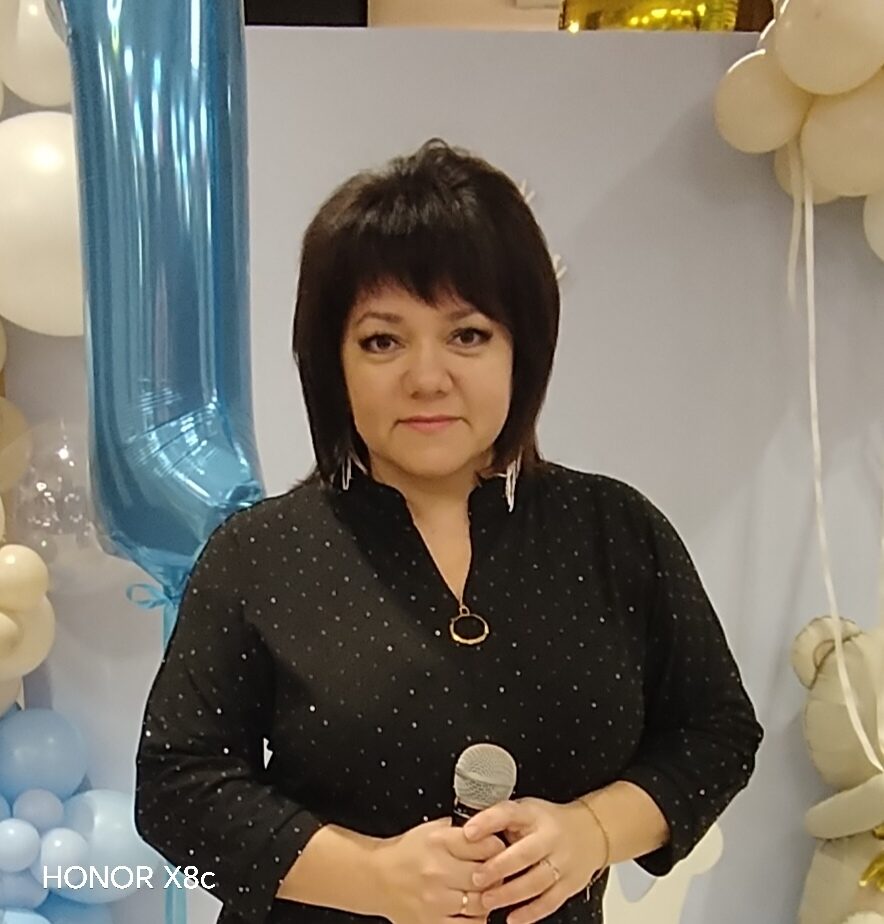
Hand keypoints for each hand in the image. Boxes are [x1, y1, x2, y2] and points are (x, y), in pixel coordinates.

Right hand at [373, 817, 507, 923]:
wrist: (378, 878)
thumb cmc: (406, 853)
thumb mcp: (430, 829)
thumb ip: (459, 829)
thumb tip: (490, 827)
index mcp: (438, 842)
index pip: (485, 844)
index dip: (497, 847)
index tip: (497, 849)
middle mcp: (437, 870)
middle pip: (485, 875)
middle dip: (496, 874)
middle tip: (496, 872)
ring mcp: (435, 900)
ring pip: (481, 903)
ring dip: (488, 898)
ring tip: (484, 891)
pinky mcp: (432, 923)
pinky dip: (477, 919)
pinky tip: (473, 910)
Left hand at [462, 798, 606, 923]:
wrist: (590, 831)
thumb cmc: (546, 822)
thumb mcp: (524, 810)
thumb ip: (499, 821)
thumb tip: (465, 831)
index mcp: (533, 814)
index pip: (509, 813)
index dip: (488, 822)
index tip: (468, 833)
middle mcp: (550, 837)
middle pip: (524, 853)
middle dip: (498, 867)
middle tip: (476, 878)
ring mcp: (562, 861)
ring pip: (536, 880)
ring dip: (510, 894)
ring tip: (488, 901)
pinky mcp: (570, 884)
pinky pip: (550, 901)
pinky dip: (531, 912)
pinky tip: (513, 919)